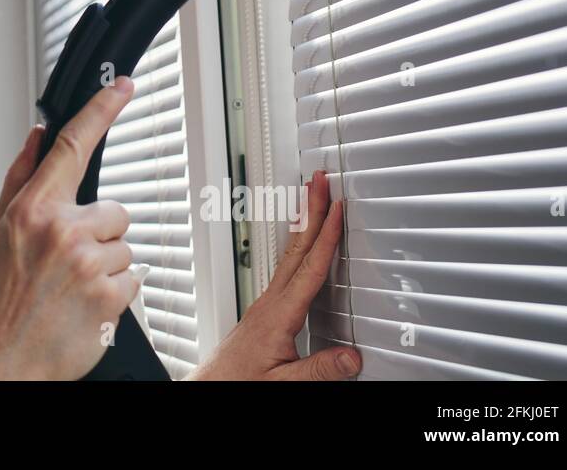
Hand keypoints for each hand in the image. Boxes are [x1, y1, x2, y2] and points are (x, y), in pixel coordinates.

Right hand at [0, 77, 142, 379]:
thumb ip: (20, 179)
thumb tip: (37, 138)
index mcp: (32, 209)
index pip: (73, 145)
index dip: (101, 109)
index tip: (120, 85)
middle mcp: (62, 230)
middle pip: (114, 210)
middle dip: (99, 234)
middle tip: (67, 263)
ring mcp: (89, 264)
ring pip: (125, 248)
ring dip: (107, 268)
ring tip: (71, 290)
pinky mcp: (111, 297)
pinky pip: (134, 281)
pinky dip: (116, 296)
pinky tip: (85, 307)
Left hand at [186, 169, 361, 379]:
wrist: (214, 387)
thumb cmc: (241, 383)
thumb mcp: (284, 382)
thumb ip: (318, 370)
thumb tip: (352, 356)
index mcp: (279, 315)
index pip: (309, 267)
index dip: (326, 236)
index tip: (337, 209)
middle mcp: (270, 302)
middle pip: (297, 247)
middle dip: (311, 210)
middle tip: (320, 180)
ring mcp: (266, 304)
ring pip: (290, 254)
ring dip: (304, 223)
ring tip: (313, 198)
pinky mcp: (264, 310)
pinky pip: (286, 269)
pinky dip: (298, 246)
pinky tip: (302, 243)